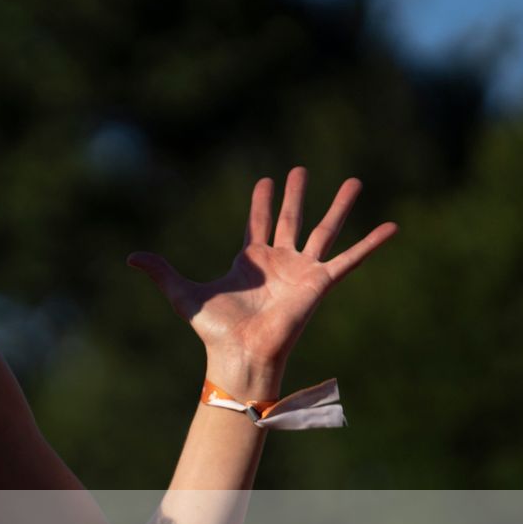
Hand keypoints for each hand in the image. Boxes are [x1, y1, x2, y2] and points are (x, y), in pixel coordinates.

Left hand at [126, 167, 396, 386]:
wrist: (240, 354)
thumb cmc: (215, 330)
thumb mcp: (184, 293)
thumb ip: (161, 271)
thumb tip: (130, 257)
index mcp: (251, 262)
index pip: (257, 223)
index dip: (261, 202)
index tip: (266, 180)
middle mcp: (280, 263)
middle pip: (291, 219)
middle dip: (296, 194)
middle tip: (300, 169)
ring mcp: (303, 270)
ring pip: (324, 229)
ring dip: (338, 206)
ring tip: (354, 180)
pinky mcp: (321, 282)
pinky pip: (351, 258)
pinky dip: (372, 243)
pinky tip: (393, 226)